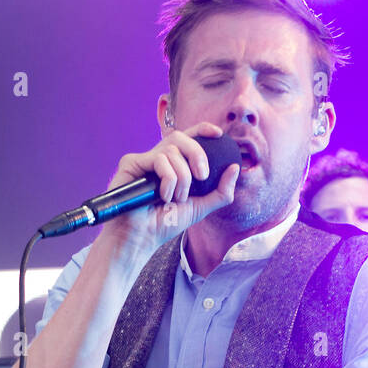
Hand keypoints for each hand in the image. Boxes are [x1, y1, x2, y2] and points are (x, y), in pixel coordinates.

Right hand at [102, 123, 239, 249]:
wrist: (141, 237)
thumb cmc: (164, 223)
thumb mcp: (200, 208)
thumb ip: (220, 192)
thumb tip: (236, 168)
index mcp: (173, 165)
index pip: (188, 137)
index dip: (203, 130)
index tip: (218, 134)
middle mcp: (159, 158)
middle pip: (182, 137)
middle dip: (197, 154)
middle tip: (202, 176)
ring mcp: (144, 159)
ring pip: (172, 149)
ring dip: (182, 177)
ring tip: (176, 198)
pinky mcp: (132, 162)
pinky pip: (159, 159)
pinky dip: (168, 179)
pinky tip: (163, 196)